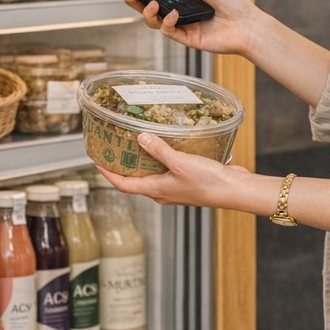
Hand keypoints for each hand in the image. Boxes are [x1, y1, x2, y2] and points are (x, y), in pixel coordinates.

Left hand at [97, 131, 250, 207]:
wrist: (233, 190)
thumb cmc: (207, 182)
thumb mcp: (179, 162)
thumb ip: (159, 150)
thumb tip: (140, 138)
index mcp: (156, 190)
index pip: (123, 185)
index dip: (108, 174)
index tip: (97, 162)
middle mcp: (163, 191)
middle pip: (136, 180)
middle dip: (123, 167)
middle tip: (115, 149)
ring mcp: (176, 188)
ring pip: (153, 175)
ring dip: (143, 162)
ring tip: (137, 144)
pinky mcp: (188, 181)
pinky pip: (168, 170)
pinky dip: (162, 159)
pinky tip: (166, 146)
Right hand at [119, 0, 258, 57]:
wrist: (248, 25)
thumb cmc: (234, 3)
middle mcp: (182, 13)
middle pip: (152, 9)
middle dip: (136, 2)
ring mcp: (183, 27)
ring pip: (156, 22)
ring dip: (148, 13)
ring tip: (150, 4)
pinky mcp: (187, 39)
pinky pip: (170, 32)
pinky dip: (167, 22)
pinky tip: (173, 14)